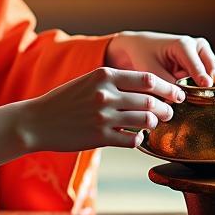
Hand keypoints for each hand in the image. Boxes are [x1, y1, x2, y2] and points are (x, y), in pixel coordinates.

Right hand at [19, 67, 186, 152]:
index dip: (167, 87)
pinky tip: (136, 137)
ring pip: (145, 120)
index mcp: (104, 75)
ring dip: (154, 123)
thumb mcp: (88, 81)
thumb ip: (114, 82)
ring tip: (154, 123)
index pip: (146, 79)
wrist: (37, 121)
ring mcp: (103, 117)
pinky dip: (139, 139)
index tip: (176, 92)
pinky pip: (132, 139)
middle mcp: (105, 94)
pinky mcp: (100, 137)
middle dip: (165, 107)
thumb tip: (145, 88)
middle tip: (170, 112)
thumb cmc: (64, 100)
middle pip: (150, 100)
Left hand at [104, 30, 214, 87]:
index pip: (195, 63)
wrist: (140, 46)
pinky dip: (205, 85)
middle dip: (212, 79)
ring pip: (214, 73)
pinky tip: (199, 91)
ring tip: (201, 93)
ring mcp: (201, 54)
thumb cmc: (143, 55)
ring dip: (208, 83)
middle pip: (212, 66)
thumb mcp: (150, 70)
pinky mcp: (201, 63)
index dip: (201, 75)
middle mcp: (196, 46)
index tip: (207, 85)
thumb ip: (166, 84)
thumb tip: (180, 98)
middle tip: (210, 92)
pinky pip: (210, 77)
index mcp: (183, 44)